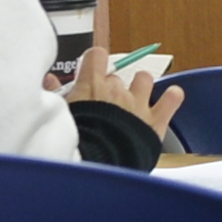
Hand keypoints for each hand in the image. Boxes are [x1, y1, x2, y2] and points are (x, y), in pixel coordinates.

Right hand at [54, 48, 184, 139]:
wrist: (97, 165)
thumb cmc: (75, 144)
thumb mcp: (59, 116)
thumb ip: (54, 95)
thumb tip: (49, 81)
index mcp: (91, 87)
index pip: (96, 56)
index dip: (94, 62)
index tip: (91, 70)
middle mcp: (117, 91)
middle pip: (116, 77)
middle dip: (110, 88)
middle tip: (102, 104)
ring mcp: (138, 104)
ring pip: (144, 79)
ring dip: (140, 86)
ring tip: (133, 99)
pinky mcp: (155, 121)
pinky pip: (172, 99)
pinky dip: (171, 98)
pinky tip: (168, 100)